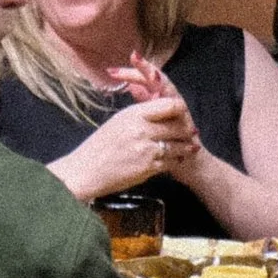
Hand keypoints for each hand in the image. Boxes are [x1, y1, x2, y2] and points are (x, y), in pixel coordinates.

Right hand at [69, 86, 200, 198]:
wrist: (86, 172)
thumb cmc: (99, 146)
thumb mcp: (118, 121)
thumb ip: (140, 114)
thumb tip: (159, 106)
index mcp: (134, 114)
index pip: (169, 105)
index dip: (179, 109)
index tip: (182, 113)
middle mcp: (142, 130)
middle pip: (177, 125)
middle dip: (186, 130)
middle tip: (191, 132)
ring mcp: (147, 150)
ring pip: (178, 145)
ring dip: (185, 147)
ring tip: (189, 147)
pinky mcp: (149, 168)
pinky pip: (171, 161)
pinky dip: (175, 160)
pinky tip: (176, 159)